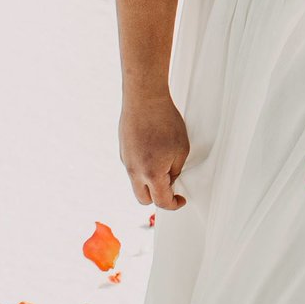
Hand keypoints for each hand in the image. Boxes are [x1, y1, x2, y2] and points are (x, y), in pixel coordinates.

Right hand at [119, 91, 189, 208]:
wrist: (144, 99)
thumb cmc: (164, 120)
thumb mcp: (182, 149)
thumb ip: (175, 170)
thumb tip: (170, 179)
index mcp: (151, 174)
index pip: (161, 201)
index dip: (174, 204)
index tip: (180, 200)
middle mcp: (134, 171)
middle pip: (144, 199)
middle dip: (158, 198)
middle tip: (170, 187)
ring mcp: (126, 161)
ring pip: (136, 183)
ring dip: (149, 182)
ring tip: (162, 164)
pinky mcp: (122, 151)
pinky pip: (132, 168)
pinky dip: (142, 167)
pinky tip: (152, 152)